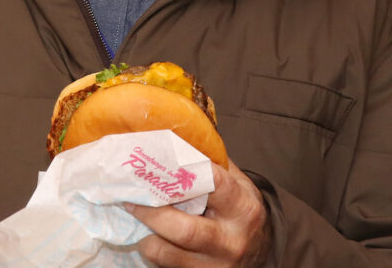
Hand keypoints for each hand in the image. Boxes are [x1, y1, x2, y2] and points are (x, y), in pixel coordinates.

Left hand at [126, 160, 271, 266]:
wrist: (260, 249)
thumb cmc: (239, 208)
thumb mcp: (236, 183)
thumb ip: (208, 162)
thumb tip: (167, 137)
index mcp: (242, 208)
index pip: (212, 184)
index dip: (180, 170)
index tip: (154, 161)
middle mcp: (232, 240)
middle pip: (183, 229)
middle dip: (151, 212)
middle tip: (130, 197)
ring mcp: (217, 265)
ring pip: (167, 254)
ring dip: (145, 236)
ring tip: (134, 218)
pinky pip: (167, 266)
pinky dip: (153, 251)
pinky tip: (148, 236)